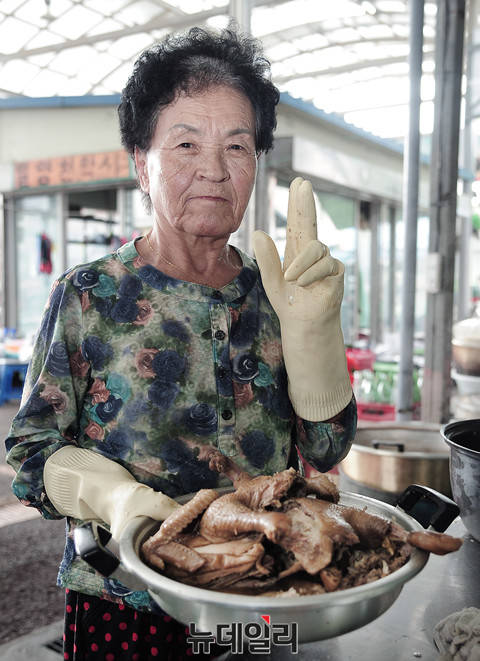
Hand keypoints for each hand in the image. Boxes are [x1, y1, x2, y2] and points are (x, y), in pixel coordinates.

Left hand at [253, 177, 343, 323]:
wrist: (304, 323)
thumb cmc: (289, 302)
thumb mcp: (272, 280)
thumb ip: (266, 258)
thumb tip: (258, 232)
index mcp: (296, 250)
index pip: (297, 222)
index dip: (298, 203)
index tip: (299, 183)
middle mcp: (312, 251)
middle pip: (310, 222)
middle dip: (305, 203)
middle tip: (303, 184)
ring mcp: (326, 260)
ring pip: (315, 248)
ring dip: (300, 264)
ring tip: (291, 279)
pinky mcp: (336, 271)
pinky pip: (323, 265)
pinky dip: (309, 274)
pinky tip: (302, 283)